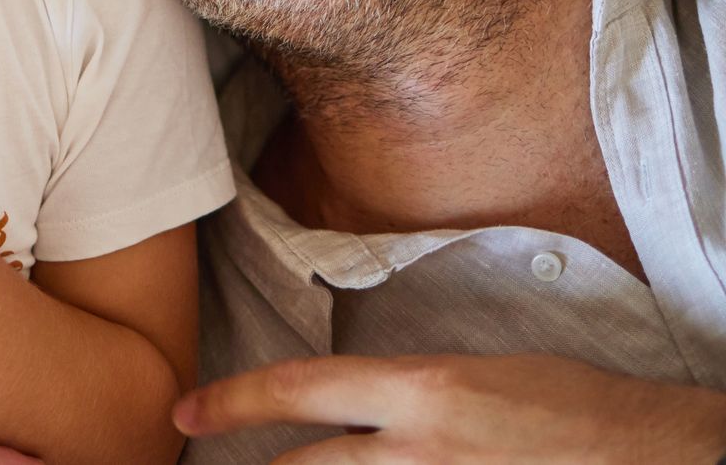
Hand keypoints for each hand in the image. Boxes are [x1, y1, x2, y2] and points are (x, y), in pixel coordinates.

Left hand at [174, 352, 725, 462]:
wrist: (647, 452)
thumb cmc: (564, 403)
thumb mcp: (470, 376)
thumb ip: (401, 395)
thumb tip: (349, 411)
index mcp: (420, 391)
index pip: (299, 391)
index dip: (233, 403)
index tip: (186, 413)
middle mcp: (419, 451)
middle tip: (199, 460)